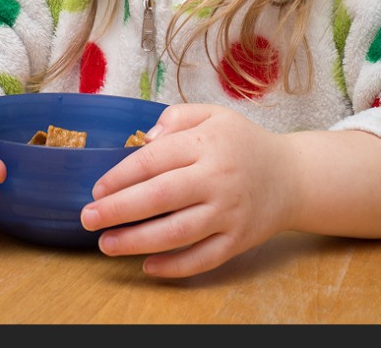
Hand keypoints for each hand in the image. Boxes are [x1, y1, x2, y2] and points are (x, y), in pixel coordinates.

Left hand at [79, 103, 293, 277]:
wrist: (292, 176)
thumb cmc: (243, 143)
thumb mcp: (214, 115)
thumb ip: (176, 117)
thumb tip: (145, 138)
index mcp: (208, 144)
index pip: (154, 160)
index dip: (120, 175)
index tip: (97, 189)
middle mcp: (218, 178)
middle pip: (160, 197)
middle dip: (118, 210)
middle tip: (88, 218)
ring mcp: (229, 213)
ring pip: (177, 232)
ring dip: (137, 241)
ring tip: (106, 245)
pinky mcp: (239, 240)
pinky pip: (203, 258)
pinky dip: (174, 266)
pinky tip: (147, 265)